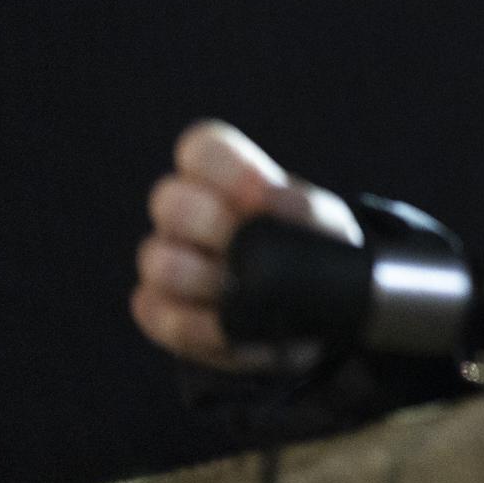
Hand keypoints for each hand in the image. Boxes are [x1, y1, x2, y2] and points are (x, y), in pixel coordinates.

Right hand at [130, 119, 341, 371]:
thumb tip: (274, 204)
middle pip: (168, 200)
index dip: (228, 170)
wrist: (317, 309)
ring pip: (159, 260)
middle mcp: (184, 213)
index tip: (263, 195)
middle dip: (215, 225)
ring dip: (209, 281)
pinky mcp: (159, 309)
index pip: (201, 148)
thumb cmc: (315, 248)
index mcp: (226, 177)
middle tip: (252, 250)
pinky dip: (206, 330)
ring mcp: (165, 260)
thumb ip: (303, 208)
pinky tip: (244, 334)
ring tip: (252, 297)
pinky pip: (160, 316)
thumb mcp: (324, 225)